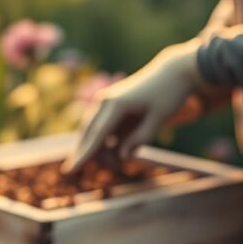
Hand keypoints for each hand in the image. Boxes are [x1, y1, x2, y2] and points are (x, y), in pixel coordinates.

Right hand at [61, 40, 209, 173]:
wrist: (172, 73)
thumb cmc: (167, 95)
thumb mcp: (159, 120)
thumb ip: (140, 140)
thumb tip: (122, 157)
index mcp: (116, 105)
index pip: (96, 135)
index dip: (84, 155)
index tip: (70, 170)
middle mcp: (104, 102)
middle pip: (89, 135)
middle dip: (94, 155)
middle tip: (116, 168)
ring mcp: (104, 102)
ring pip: (92, 132)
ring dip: (101, 148)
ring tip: (121, 160)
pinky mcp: (109, 105)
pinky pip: (101, 128)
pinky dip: (106, 141)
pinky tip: (120, 148)